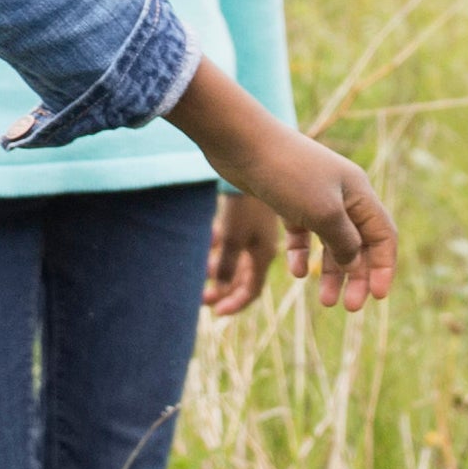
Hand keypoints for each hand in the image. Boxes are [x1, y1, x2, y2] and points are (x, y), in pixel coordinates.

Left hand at [204, 193, 283, 315]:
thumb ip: (228, 266)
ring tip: (203, 269)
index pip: (252, 289)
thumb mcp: (235, 238)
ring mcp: (255, 226)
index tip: (216, 312)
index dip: (235, 303)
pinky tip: (210, 237)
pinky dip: (220, 243)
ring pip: (236, 257)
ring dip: (219, 266)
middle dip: (223, 289)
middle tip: (202, 298)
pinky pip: (232, 237)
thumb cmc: (244, 201)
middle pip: (243, 276)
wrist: (251, 156)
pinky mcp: (246, 212)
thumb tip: (220, 287)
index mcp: (265, 253)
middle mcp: (262, 242)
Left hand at [261, 132, 396, 310]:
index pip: (383, 235)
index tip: (377, 297)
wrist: (242, 143)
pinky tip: (296, 272)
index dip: (384, 267)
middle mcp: (341, 194)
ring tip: (324, 302)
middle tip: (349, 308)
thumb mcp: (323, 213)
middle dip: (357, 276)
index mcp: (358, 193)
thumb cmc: (288, 175)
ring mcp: (314, 197)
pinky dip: (303, 254)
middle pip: (359, 242)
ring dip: (331, 272)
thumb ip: (344, 242)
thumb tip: (354, 263)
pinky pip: (303, 234)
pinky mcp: (289, 201)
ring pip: (331, 242)